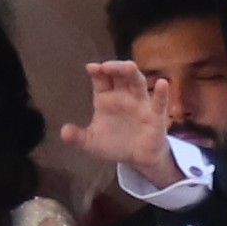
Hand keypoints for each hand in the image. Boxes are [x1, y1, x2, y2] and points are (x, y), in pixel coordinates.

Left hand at [71, 57, 175, 177]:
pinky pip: (159, 103)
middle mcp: (123, 96)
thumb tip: (63, 132)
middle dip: (114, 68)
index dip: (97, 71)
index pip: (101, 79)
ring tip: (128, 66)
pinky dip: (161, 93)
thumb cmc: (115, 144)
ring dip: (133, 74)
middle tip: (106, 66)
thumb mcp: (92, 142)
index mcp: (106, 98)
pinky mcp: (155, 116)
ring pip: (137, 83)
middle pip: (119, 75)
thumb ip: (78, 137)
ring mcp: (140, 104)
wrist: (136, 159)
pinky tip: (163, 83)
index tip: (91, 68)